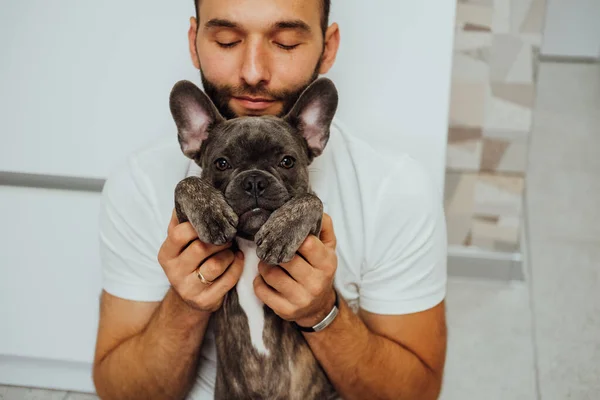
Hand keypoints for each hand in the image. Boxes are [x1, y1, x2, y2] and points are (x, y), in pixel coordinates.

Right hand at [158, 209, 243, 312]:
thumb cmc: (191, 261)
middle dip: (220, 239)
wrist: (191, 297)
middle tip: (228, 235)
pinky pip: (228, 279)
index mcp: (166, 253)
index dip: (199, 225)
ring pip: (216, 264)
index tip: (213, 222)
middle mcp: (173, 272)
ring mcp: (188, 289)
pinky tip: (237, 260)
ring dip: (229, 254)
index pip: (179, 233)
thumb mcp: (181, 243)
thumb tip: (188, 193)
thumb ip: (182, 221)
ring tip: (231, 250)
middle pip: (201, 248)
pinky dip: (237, 266)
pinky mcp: (205, 301)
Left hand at [253, 213, 337, 327]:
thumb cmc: (319, 270)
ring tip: (269, 262)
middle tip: (272, 248)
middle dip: (274, 251)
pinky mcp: (285, 310)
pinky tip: (266, 279)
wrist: (318, 307)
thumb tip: (314, 209)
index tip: (285, 233)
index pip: (306, 243)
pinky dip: (259, 281)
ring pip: (270, 273)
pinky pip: (261, 290)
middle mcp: (316, 283)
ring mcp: (301, 299)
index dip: (291, 235)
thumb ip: (324, 226)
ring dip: (264, 265)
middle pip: (285, 258)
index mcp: (327, 263)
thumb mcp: (328, 248)